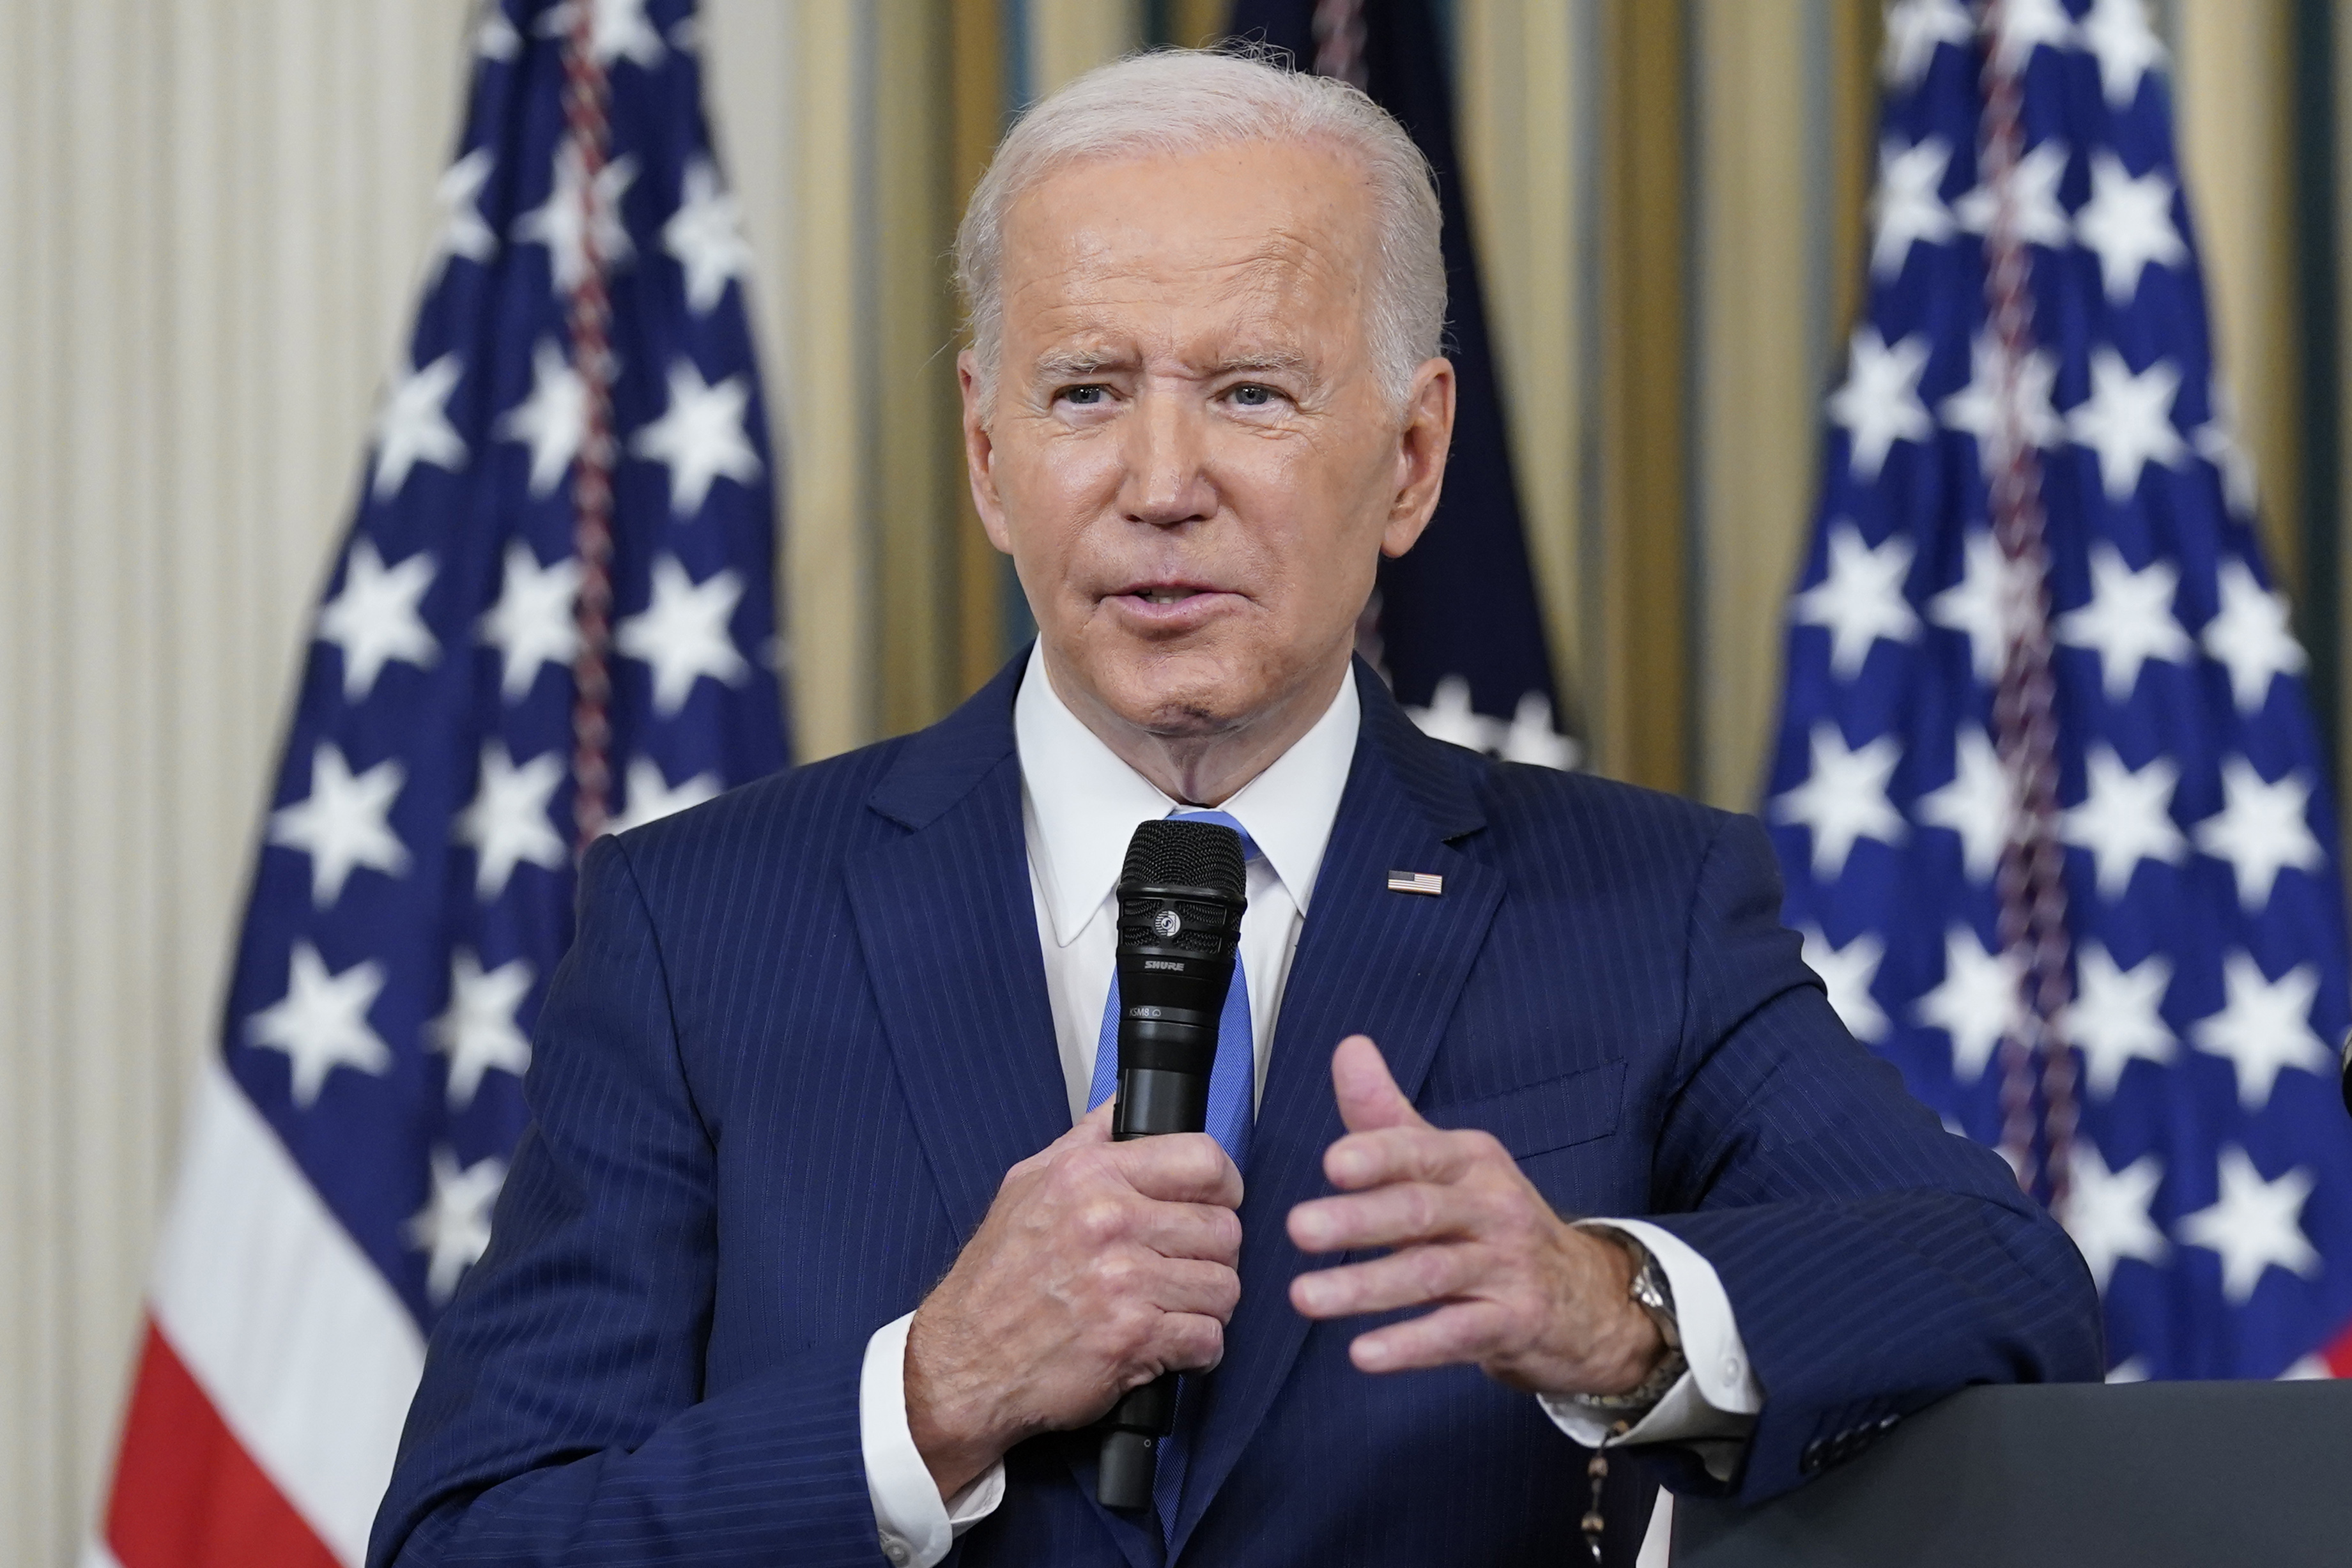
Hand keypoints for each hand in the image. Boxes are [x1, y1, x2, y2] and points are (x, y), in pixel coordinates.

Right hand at [904, 1102, 1243, 1498]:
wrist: (961, 1361)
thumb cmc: (995, 1278)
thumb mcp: (1027, 1184)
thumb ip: (1086, 1140)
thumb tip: (1126, 1104)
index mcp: (1091, 1175)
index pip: (1204, 1160)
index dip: (1224, 1187)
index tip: (1215, 1204)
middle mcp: (1109, 1221)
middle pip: (1224, 1229)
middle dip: (1213, 1255)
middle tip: (1185, 1269)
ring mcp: (1122, 1281)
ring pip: (1224, 1287)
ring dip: (1206, 1306)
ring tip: (1173, 1309)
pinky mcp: (1131, 1338)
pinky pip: (1208, 1340)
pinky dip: (1197, 1351)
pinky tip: (1167, 1346)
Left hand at [1286, 1036, 1662, 1398]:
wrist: (1587, 1298)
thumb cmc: (1493, 1222)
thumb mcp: (1447, 1165)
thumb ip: (1387, 1116)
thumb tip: (1348, 1046)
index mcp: (1471, 1162)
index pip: (1420, 1152)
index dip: (1378, 1155)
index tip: (1331, 1162)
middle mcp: (1494, 1208)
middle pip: (1421, 1212)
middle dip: (1358, 1220)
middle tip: (1297, 1228)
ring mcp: (1508, 1267)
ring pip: (1431, 1275)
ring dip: (1365, 1288)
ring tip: (1303, 1298)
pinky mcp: (1515, 1323)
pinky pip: (1458, 1334)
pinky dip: (1410, 1345)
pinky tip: (1362, 1355)